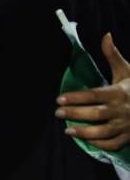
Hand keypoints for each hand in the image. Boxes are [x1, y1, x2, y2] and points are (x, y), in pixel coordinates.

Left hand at [58, 33, 129, 151]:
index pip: (94, 95)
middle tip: (57, 113)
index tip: (59, 99)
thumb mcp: (127, 70)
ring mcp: (127, 125)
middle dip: (75, 114)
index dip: (76, 97)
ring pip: (104, 132)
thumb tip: (105, 35)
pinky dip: (100, 144)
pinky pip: (114, 144)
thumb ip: (113, 55)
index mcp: (119, 93)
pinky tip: (87, 141)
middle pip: (96, 114)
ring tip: (68, 130)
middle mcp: (122, 110)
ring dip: (85, 132)